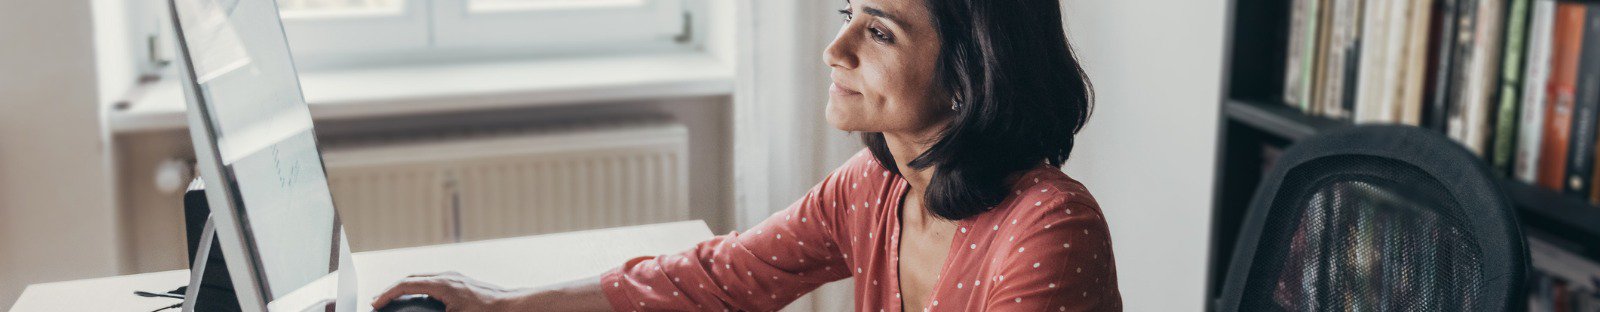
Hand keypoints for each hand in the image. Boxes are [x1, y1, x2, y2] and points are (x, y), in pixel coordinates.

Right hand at [372, 271, 515, 311]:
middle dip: (392, 289)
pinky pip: (433, 281)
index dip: (387, 294)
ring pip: (423, 278)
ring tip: (393, 298)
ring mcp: (455, 278)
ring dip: (406, 287)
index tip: (375, 303)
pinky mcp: (461, 282)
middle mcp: (447, 276)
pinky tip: (418, 297)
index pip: (406, 284)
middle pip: (411, 278)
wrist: (512, 306)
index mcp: (442, 284)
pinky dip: (419, 288)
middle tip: (377, 300)